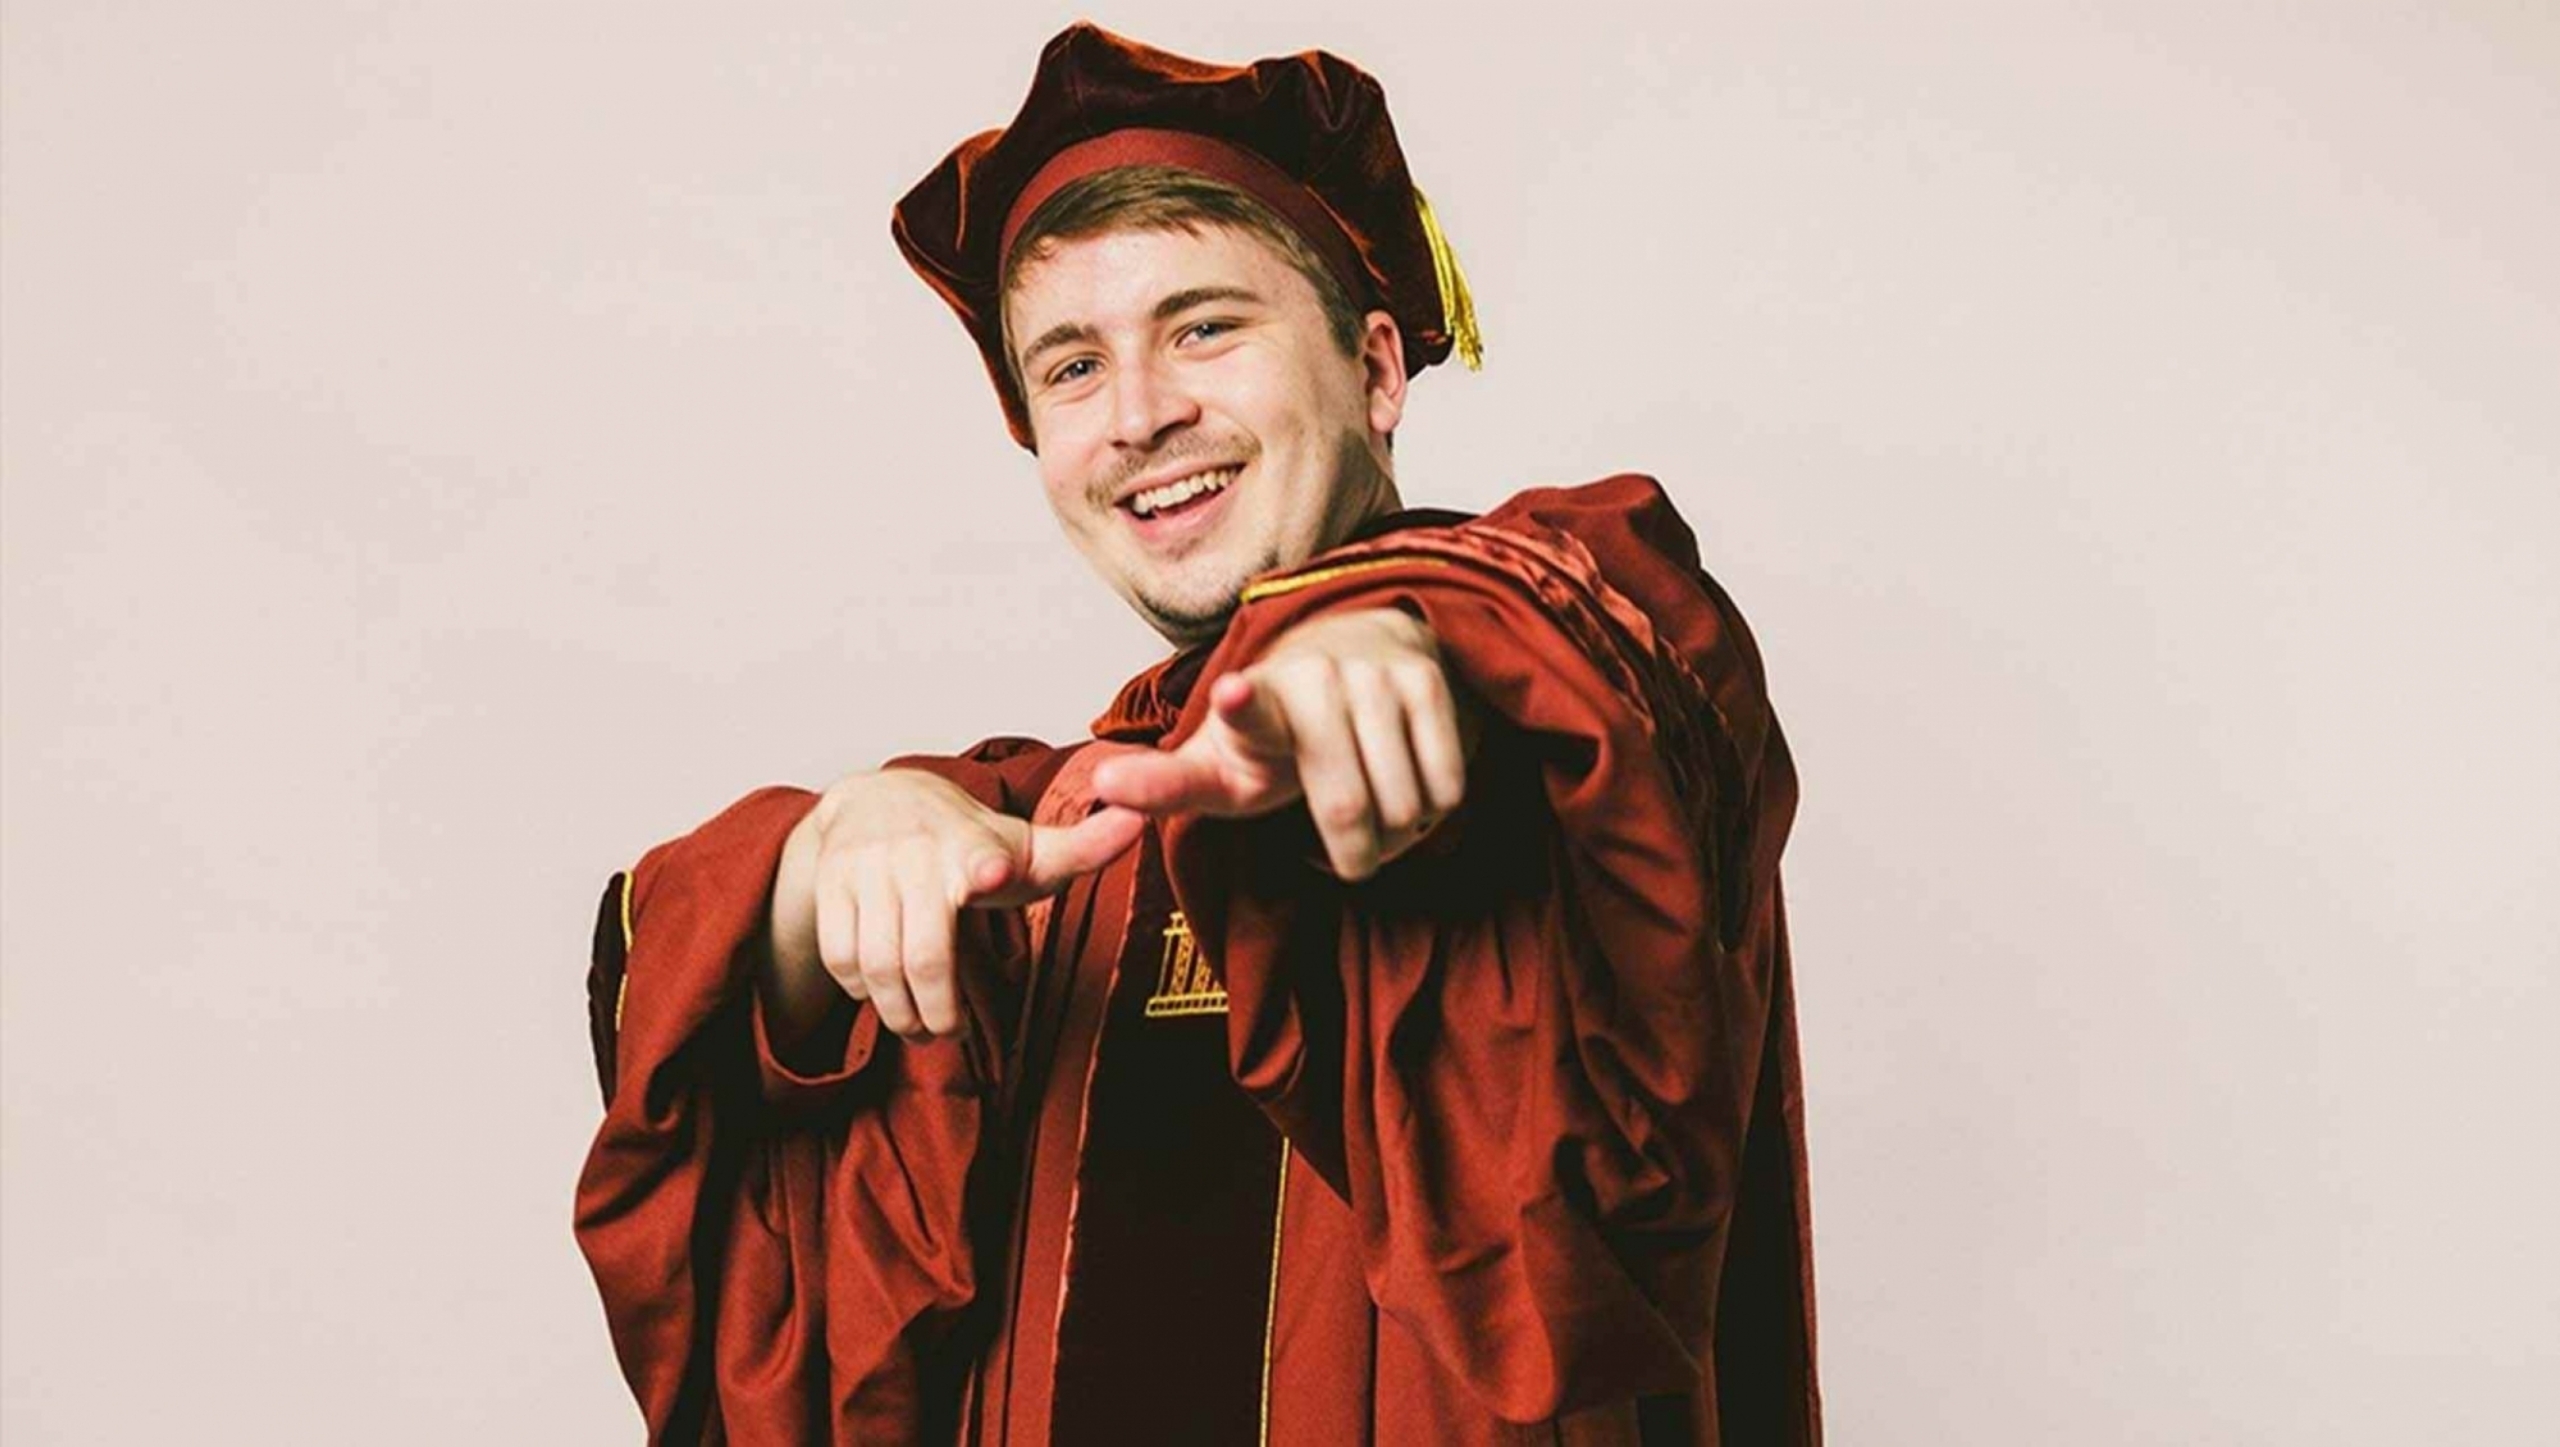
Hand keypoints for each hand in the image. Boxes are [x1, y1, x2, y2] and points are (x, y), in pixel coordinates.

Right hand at [765, 770, 1143, 1040]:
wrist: (874, 801)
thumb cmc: (965, 840)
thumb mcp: (1025, 846)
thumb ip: (1083, 847)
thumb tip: (1140, 820)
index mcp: (973, 845)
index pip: (980, 854)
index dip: (986, 866)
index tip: (993, 872)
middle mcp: (915, 853)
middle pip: (922, 955)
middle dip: (937, 1011)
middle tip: (950, 1034)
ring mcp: (866, 869)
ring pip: (876, 965)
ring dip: (898, 1012)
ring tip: (919, 1027)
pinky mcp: (829, 886)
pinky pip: (840, 958)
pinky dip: (860, 989)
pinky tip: (881, 994)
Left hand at [1089, 607, 1474, 880]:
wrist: (1352, 654)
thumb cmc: (1277, 734)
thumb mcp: (1220, 765)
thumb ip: (1163, 785)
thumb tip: (1103, 786)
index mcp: (1250, 701)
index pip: (1245, 706)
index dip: (1241, 706)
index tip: (1232, 694)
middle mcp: (1315, 677)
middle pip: (1346, 809)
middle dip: (1349, 855)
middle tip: (1337, 856)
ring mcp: (1376, 674)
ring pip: (1405, 807)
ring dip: (1393, 838)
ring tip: (1370, 812)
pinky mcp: (1429, 681)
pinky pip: (1445, 789)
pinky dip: (1428, 815)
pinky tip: (1404, 790)